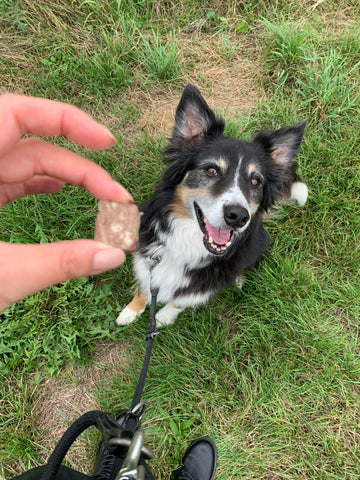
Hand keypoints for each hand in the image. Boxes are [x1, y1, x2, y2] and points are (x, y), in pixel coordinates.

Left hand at [0, 93, 131, 311]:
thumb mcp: (1, 276)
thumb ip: (59, 263)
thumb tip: (112, 256)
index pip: (16, 114)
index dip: (66, 120)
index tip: (105, 142)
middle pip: (32, 147)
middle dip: (80, 169)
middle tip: (115, 198)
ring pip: (24, 166)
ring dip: (66, 179)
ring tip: (101, 200)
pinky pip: (10, 182)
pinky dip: (38, 185)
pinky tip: (59, 191)